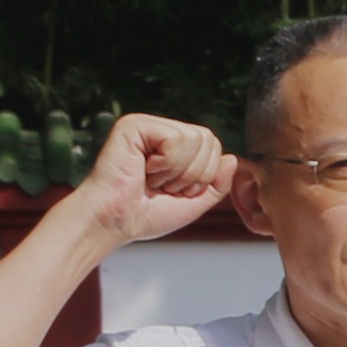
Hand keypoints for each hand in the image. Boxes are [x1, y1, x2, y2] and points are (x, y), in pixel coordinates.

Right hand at [73, 113, 237, 245]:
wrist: (114, 221)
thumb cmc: (146, 214)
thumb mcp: (193, 202)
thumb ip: (217, 183)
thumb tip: (232, 157)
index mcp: (174, 145)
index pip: (214, 146)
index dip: (204, 175)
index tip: (175, 190)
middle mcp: (160, 130)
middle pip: (208, 139)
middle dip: (193, 174)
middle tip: (163, 186)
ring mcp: (147, 125)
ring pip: (194, 138)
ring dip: (177, 171)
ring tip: (152, 179)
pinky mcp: (134, 125)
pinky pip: (174, 139)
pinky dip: (165, 164)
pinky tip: (143, 170)